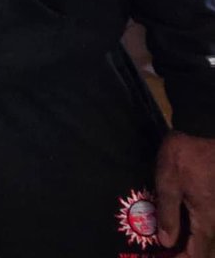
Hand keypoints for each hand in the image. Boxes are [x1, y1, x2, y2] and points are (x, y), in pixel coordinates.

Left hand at [156, 131, 214, 255]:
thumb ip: (168, 214)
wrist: (203, 129)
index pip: (198, 254)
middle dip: (187, 254)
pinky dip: (195, 230)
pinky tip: (180, 225)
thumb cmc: (184, 154)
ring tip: (170, 242)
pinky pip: (208, 223)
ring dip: (192, 244)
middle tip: (166, 253)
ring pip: (208, 237)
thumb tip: (166, 242)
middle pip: (206, 249)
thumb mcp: (168, 182)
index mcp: (206, 219)